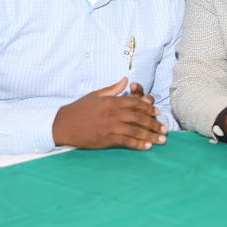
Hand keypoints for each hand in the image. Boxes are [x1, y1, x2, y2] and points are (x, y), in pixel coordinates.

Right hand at [52, 77, 167, 149]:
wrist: (62, 124)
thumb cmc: (79, 109)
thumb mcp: (96, 95)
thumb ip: (113, 89)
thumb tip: (126, 80)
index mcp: (112, 101)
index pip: (136, 103)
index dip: (149, 107)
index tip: (158, 112)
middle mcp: (113, 113)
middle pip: (139, 117)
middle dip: (154, 123)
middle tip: (165, 129)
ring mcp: (110, 126)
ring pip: (136, 130)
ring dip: (151, 135)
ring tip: (162, 139)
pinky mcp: (106, 139)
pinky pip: (126, 141)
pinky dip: (138, 144)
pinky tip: (147, 146)